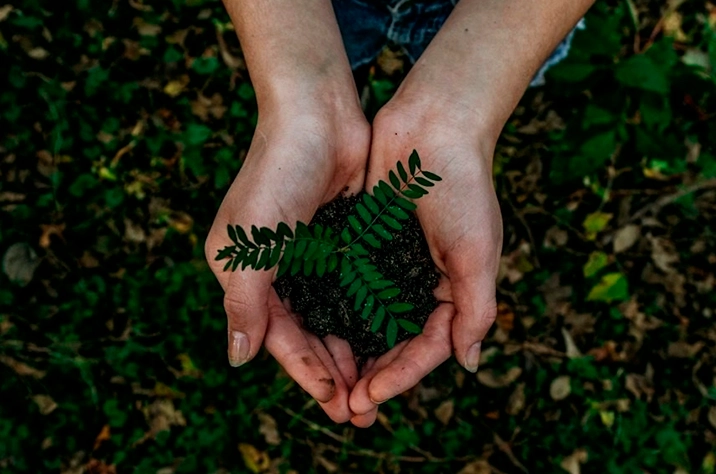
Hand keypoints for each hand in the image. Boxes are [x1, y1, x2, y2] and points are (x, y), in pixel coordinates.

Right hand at [205, 100, 369, 422]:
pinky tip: (386, 339)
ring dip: (352, 351)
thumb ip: (244, 303)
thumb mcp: (250, 244)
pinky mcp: (341, 241)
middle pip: (306, 334)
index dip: (305, 372)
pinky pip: (353, 289)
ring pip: (332, 317)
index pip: (277, 336)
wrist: (317, 114)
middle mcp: (276, 269)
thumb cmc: (277, 174)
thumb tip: (238, 359)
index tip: (335, 402)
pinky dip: (366, 316)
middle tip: (361, 410)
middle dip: (332, 372)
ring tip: (376, 386)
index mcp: (245, 273)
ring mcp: (311, 256)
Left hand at [348, 96, 502, 426]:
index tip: (371, 396)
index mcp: (453, 290)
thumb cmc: (463, 186)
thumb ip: (476, 309)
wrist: (433, 125)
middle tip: (346, 406)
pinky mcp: (365, 243)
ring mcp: (391, 264)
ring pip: (368, 321)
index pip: (427, 347)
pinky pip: (349, 286)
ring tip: (328, 382)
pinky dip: (336, 311)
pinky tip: (315, 332)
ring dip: (351, 352)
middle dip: (373, 375)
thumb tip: (469, 363)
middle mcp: (420, 283)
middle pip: (395, 342)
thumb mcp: (477, 251)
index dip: (401, 375)